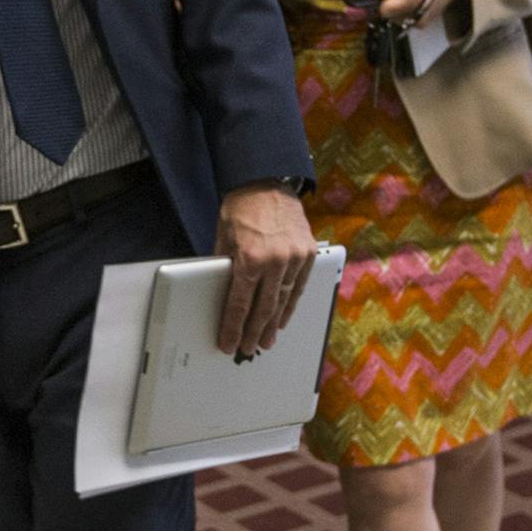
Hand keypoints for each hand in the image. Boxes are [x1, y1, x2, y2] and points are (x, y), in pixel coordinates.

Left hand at [213, 183, 318, 357]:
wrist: (266, 182)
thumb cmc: (240, 208)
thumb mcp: (223, 239)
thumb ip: (225, 268)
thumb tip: (222, 296)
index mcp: (250, 258)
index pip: (239, 303)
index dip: (233, 327)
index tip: (229, 343)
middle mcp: (275, 260)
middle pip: (264, 308)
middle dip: (254, 331)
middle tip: (248, 348)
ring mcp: (295, 257)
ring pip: (284, 301)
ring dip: (274, 324)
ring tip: (266, 340)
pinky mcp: (309, 253)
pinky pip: (300, 287)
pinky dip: (291, 304)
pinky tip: (283, 318)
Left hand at [377, 0, 469, 25]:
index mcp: (415, 0)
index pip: (384, 10)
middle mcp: (417, 15)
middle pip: (388, 15)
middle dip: (389, 2)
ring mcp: (421, 21)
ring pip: (394, 18)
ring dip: (396, 5)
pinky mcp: (422, 23)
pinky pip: (403, 19)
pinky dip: (403, 9)